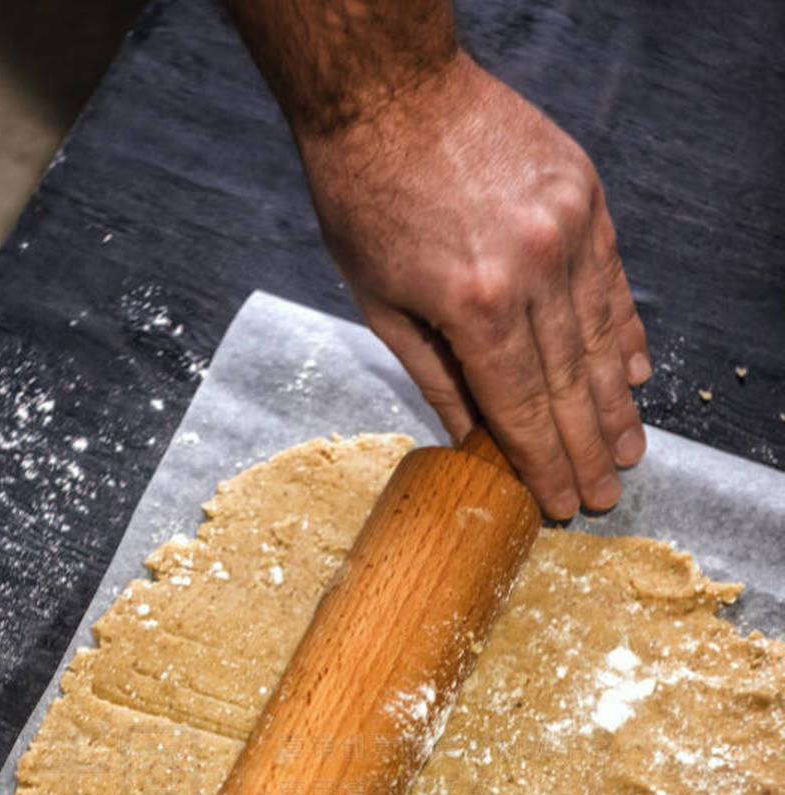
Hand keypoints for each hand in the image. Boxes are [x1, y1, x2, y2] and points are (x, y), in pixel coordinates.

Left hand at [299, 51, 651, 519]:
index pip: (522, 406)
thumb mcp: (382, 303)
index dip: (545, 463)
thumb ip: (436, 376)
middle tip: (605, 493)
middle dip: (588, 448)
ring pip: (600, 336)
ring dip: (614, 402)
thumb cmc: (365, 197)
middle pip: (569, 383)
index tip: (562, 502)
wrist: (388, 91)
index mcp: (475, 305)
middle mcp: (532, 269)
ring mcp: (566, 227)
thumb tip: (472, 439)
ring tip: (627, 449)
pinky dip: (622, 330)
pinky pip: (612, 279)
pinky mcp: (584, 194)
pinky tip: (629, 374)